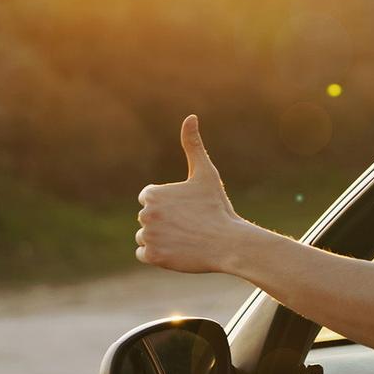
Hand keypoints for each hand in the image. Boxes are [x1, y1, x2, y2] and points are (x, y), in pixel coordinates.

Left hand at [135, 115, 247, 273]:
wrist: (229, 243)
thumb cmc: (217, 207)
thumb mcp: (206, 174)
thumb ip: (193, 145)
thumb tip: (190, 116)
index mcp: (152, 194)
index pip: (149, 199)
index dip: (169, 205)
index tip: (186, 210)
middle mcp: (146, 214)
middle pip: (148, 218)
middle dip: (165, 222)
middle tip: (189, 225)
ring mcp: (149, 236)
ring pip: (145, 236)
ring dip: (161, 238)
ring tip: (184, 238)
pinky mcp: (153, 257)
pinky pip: (144, 254)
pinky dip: (158, 254)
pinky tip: (177, 249)